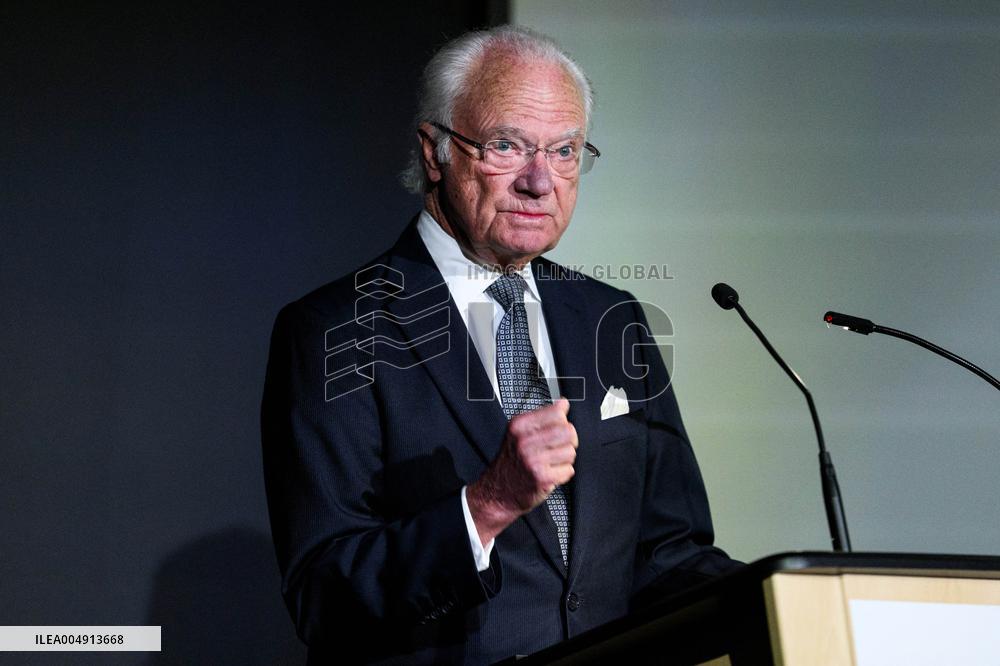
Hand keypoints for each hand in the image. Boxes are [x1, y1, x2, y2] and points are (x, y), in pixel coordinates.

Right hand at [466, 398, 577, 544]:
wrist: (498, 492)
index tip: (558, 428)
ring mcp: (533, 460)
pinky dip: (563, 473)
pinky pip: (568, 470)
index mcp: (520, 426)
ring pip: (570, 451)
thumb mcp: (519, 433)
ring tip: (552, 462)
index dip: (562, 421)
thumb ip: (542, 417)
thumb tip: (563, 404)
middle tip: (559, 447)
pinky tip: (551, 473)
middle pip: (567, 432)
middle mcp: (525, 441)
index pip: (557, 413)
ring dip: (565, 459)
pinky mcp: (542, 478)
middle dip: (569, 440)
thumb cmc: (511, 462)